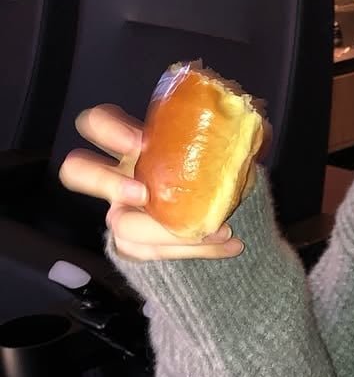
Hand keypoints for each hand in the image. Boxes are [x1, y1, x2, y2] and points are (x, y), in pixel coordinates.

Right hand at [58, 104, 246, 260]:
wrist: (221, 217)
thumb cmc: (212, 172)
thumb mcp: (216, 151)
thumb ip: (223, 137)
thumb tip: (251, 122)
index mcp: (132, 146)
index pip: (98, 125)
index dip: (107, 129)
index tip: (139, 141)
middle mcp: (119, 177)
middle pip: (78, 171)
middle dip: (105, 182)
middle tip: (142, 195)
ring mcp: (123, 213)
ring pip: (120, 226)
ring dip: (167, 232)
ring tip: (216, 230)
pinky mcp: (137, 246)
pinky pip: (156, 253)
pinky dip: (197, 249)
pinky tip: (230, 243)